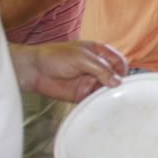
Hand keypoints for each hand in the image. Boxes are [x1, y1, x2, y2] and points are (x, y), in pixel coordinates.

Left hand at [11, 41, 128, 101]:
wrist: (34, 70)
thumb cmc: (56, 56)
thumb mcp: (83, 59)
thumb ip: (102, 69)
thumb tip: (118, 81)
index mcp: (99, 53)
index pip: (118, 61)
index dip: (122, 69)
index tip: (123, 78)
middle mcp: (97, 67)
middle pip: (114, 76)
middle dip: (118, 83)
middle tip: (119, 91)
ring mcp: (90, 81)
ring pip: (106, 89)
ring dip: (108, 94)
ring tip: (110, 99)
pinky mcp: (82, 94)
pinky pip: (94, 99)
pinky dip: (98, 102)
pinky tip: (100, 104)